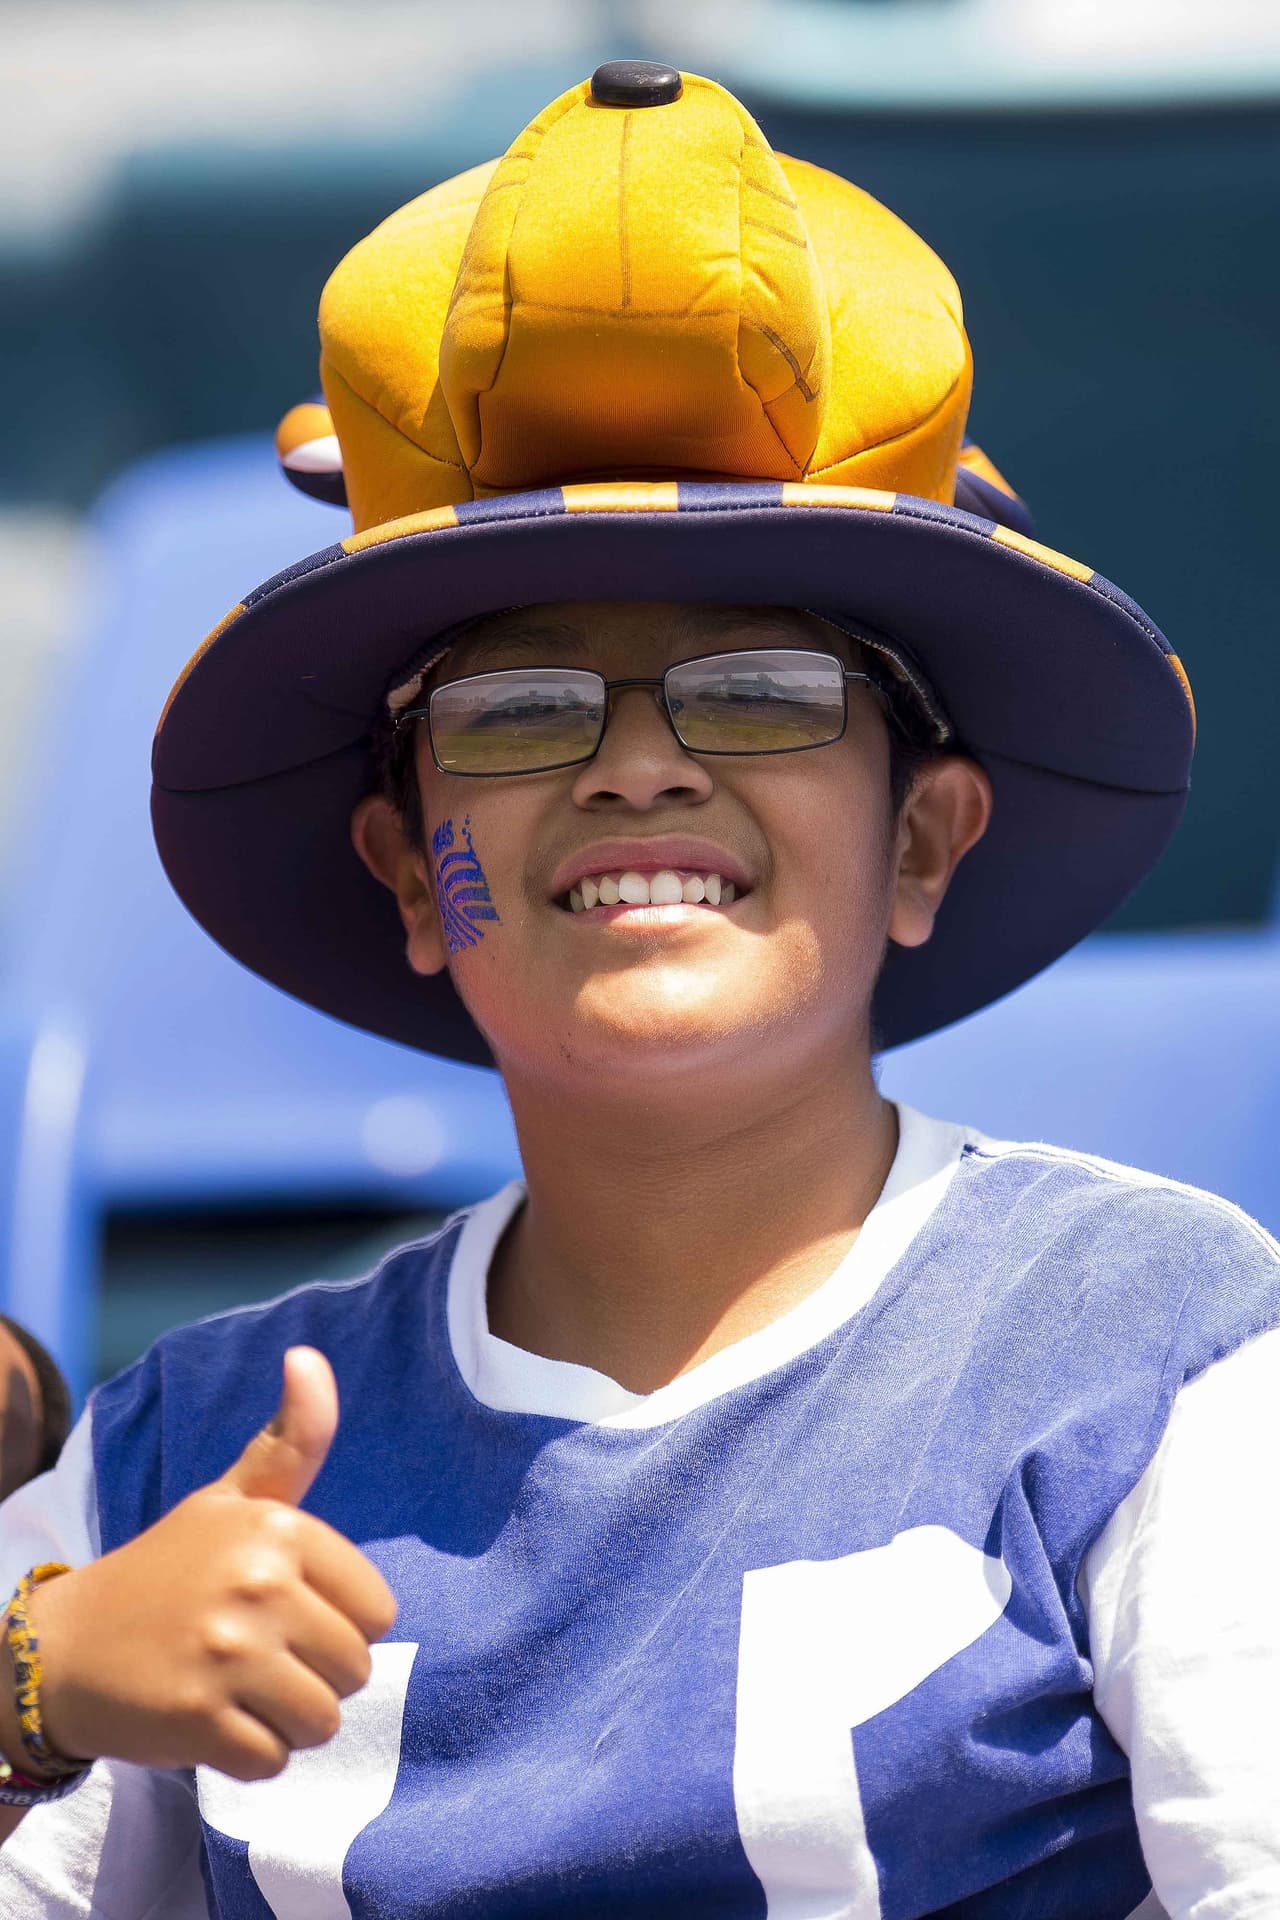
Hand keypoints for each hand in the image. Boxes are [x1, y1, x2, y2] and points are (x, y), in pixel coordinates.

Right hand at [22, 1348, 396, 1781]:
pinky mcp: (199, 1719)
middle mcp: (258, 1585)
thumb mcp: (231, 1498)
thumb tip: (308, 1354)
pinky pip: (275, 1762)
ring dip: (288, 1721)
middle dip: (315, 1675)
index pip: (378, 1609)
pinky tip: (212, 1722)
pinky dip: (251, 1756)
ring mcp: (228, 1654)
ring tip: (240, 1691)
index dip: (339, 1622)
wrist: (66, 1644)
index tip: (285, 1610)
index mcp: (278, 1530)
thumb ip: (290, 1440)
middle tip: (257, 1657)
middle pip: (356, 1669)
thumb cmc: (168, 1570)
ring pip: (323, 1721)